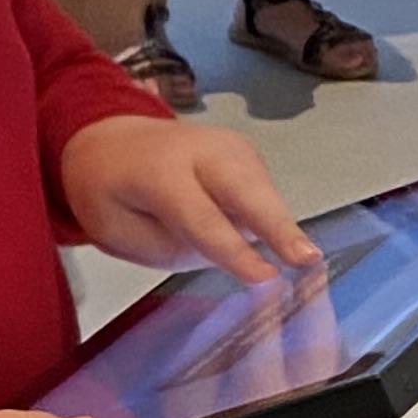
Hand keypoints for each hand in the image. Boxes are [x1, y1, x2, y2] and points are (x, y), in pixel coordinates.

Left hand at [62, 112, 320, 285]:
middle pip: (246, 191)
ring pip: (264, 191)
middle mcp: (200, 150)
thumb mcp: (117, 230)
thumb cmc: (109, 190)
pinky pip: (265, 192)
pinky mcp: (247, 154)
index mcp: (157, 170)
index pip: (201, 217)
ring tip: (304, 264)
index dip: (233, 250)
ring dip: (281, 228)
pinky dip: (273, 219)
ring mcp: (229, 146)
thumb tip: (233, 256)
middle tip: (308, 261)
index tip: (265, 277)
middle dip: (278, 226)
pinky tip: (283, 246)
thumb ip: (171, 247)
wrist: (112, 139)